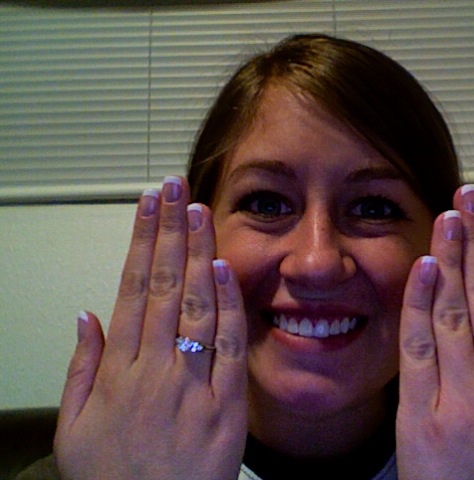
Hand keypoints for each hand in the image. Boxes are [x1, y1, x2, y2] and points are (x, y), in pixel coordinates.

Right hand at [54, 177, 247, 479]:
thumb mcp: (73, 428)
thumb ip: (81, 367)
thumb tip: (88, 314)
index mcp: (117, 370)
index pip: (133, 286)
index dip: (142, 240)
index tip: (148, 204)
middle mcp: (155, 368)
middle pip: (165, 284)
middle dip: (170, 230)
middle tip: (176, 188)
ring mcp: (192, 383)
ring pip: (197, 303)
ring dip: (199, 252)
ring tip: (199, 211)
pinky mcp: (226, 403)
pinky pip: (230, 345)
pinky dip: (229, 306)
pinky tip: (226, 269)